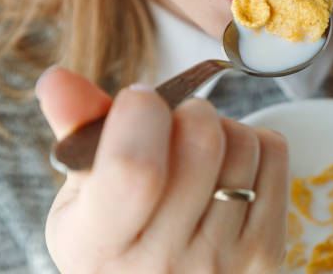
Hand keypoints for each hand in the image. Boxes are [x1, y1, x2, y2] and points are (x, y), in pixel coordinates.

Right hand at [38, 67, 288, 273]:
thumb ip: (78, 134)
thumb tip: (57, 77)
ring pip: (244, 141)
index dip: (141, 115)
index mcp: (102, 245)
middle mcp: (166, 261)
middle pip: (203, 141)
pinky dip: (255, 143)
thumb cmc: (122, 237)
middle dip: (188, 110)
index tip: (139, 100)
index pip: (134, 169)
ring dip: (223, 128)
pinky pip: (275, 153)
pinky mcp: (268, 252)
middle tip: (174, 127)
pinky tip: (230, 169)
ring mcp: (224, 261)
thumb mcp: (84, 197)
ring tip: (201, 154)